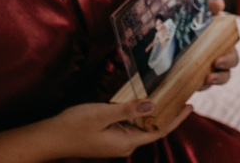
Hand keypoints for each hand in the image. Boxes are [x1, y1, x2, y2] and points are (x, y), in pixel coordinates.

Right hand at [45, 100, 191, 158]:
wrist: (49, 138)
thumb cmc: (74, 126)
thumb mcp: (102, 114)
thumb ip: (128, 110)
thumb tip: (153, 105)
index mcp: (126, 142)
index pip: (159, 132)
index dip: (176, 119)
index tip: (190, 106)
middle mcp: (123, 145)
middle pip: (152, 129)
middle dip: (167, 113)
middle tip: (180, 94)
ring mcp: (115, 141)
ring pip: (140, 126)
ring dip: (152, 112)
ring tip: (166, 95)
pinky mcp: (107, 136)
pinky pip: (129, 124)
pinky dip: (138, 113)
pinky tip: (141, 100)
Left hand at [200, 0, 237, 89]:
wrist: (171, 36)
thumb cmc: (192, 25)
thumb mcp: (200, 16)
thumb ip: (210, 9)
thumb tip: (220, 3)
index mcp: (222, 46)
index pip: (231, 55)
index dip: (228, 59)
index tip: (217, 61)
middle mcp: (218, 59)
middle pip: (225, 72)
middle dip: (222, 73)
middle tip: (211, 70)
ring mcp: (208, 70)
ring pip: (217, 80)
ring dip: (214, 81)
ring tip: (205, 81)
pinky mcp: (197, 78)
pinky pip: (201, 86)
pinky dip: (199, 86)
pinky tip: (192, 85)